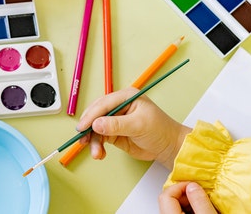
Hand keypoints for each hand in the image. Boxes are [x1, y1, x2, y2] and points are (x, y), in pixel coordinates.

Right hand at [76, 89, 190, 168]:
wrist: (168, 147)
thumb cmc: (160, 130)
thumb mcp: (139, 125)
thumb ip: (117, 125)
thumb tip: (97, 125)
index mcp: (126, 97)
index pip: (103, 104)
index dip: (91, 115)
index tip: (83, 127)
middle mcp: (119, 107)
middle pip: (96, 115)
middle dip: (89, 128)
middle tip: (83, 140)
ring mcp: (115, 120)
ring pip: (96, 128)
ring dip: (93, 141)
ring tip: (96, 153)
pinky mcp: (114, 133)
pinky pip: (100, 138)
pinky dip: (98, 146)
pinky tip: (100, 153)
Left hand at [159, 182, 217, 213]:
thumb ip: (200, 201)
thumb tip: (193, 186)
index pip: (166, 194)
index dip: (181, 186)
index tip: (194, 185)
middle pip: (169, 199)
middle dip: (185, 193)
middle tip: (200, 194)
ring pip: (175, 206)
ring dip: (188, 201)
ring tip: (203, 203)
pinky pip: (179, 212)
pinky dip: (189, 209)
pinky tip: (201, 211)